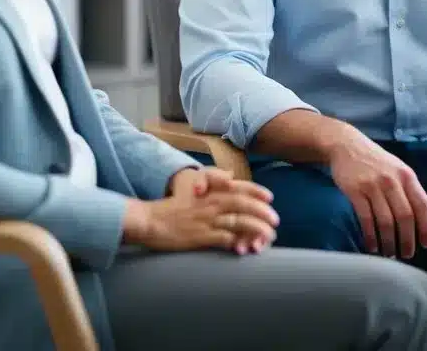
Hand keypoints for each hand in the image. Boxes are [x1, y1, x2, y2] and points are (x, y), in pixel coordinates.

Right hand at [126, 171, 278, 253]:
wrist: (151, 221)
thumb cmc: (172, 208)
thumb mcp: (193, 191)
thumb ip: (213, 187)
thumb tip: (230, 178)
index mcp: (210, 191)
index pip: (239, 188)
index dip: (257, 192)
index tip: (270, 198)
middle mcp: (211, 203)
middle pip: (244, 205)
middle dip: (263, 213)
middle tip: (276, 221)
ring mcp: (207, 220)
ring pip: (239, 222)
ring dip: (257, 230)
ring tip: (268, 237)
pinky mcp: (202, 236)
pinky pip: (226, 239)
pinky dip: (239, 243)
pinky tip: (247, 248)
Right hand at [328, 136, 426, 258]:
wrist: (347, 146)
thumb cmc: (376, 162)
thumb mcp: (398, 169)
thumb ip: (408, 190)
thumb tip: (419, 221)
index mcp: (407, 176)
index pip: (422, 204)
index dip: (426, 226)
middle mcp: (392, 180)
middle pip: (405, 216)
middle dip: (407, 240)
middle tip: (407, 254)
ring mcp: (373, 185)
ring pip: (386, 221)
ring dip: (389, 242)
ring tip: (390, 253)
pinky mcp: (355, 190)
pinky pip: (366, 219)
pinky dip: (370, 236)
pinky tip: (372, 246)